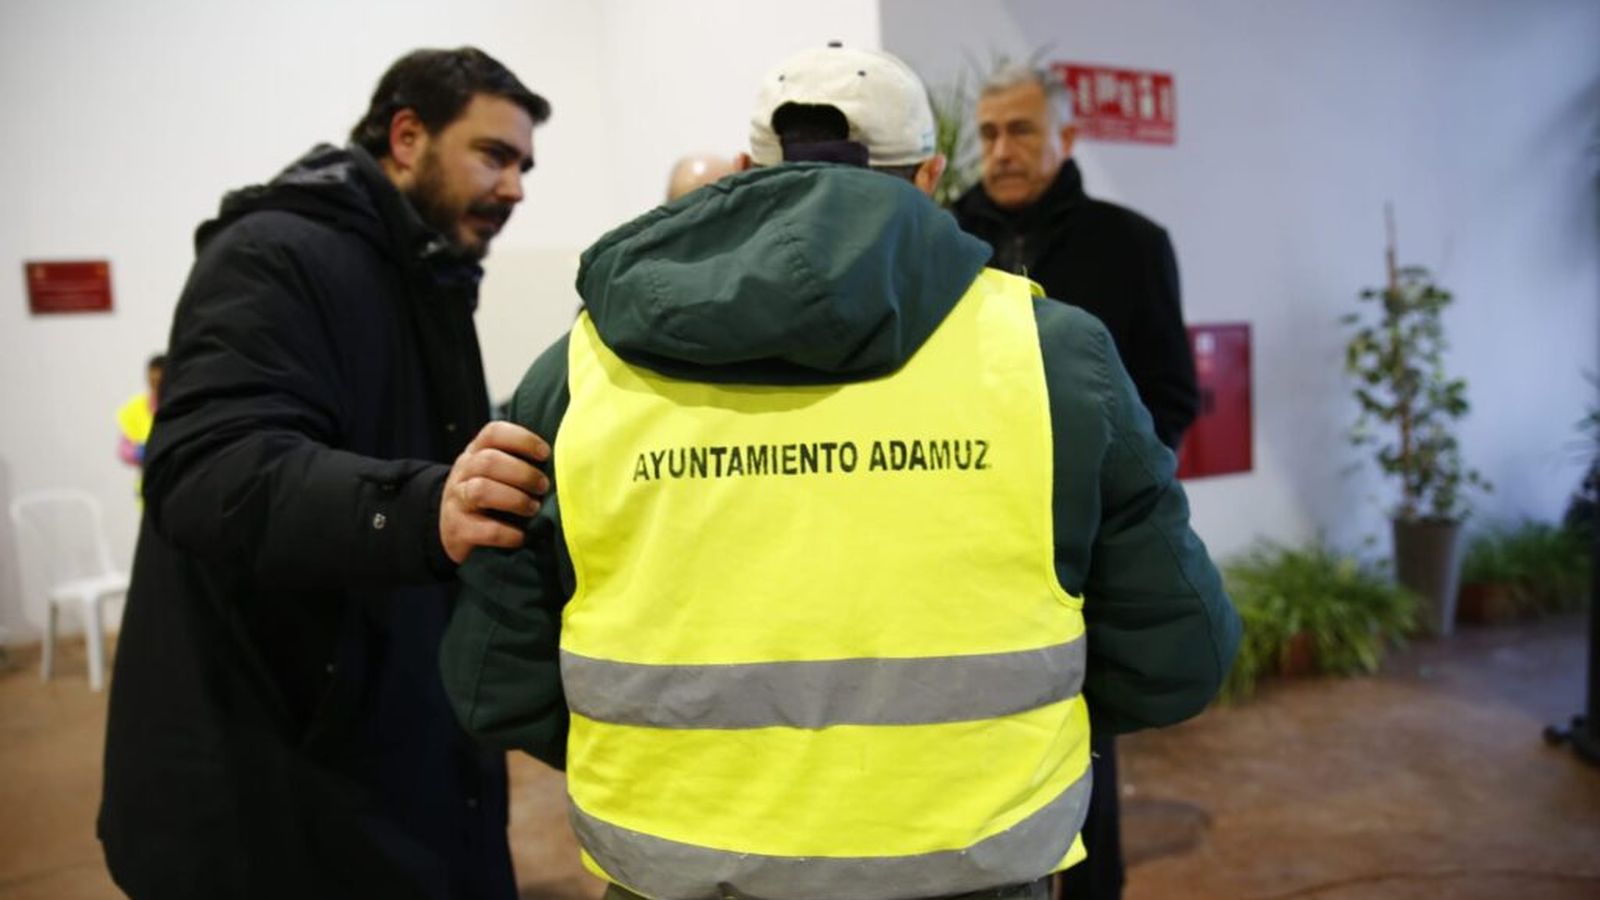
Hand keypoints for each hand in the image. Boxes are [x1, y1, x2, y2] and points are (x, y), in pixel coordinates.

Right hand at [439, 422, 550, 563]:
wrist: (452, 529)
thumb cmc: (488, 496)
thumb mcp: (496, 472)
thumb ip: (519, 462)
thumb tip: (563, 462)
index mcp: (476, 452)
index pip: (493, 433)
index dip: (522, 439)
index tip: (545, 453)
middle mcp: (463, 472)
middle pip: (489, 461)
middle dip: (523, 474)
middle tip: (543, 487)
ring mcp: (457, 500)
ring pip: (482, 490)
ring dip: (515, 499)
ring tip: (533, 508)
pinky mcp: (457, 529)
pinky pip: (484, 528)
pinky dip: (508, 533)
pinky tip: (521, 536)